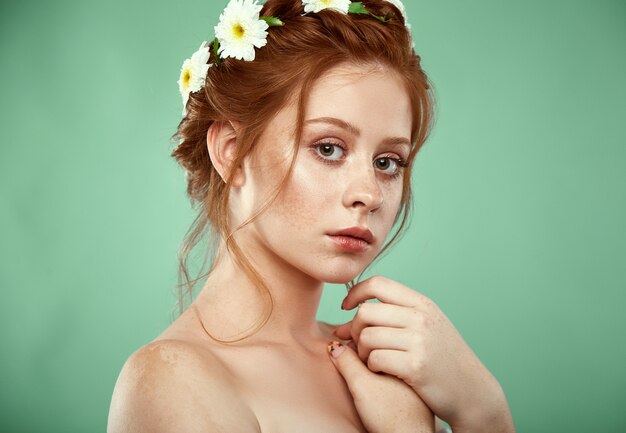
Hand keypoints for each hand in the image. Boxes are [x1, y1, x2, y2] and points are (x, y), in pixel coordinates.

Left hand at [334, 276, 515, 432]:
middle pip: (366, 312)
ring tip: (370, 359)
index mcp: (422, 304)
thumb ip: (396, 313)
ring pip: (366, 337)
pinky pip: (375, 359)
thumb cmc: (443, 359)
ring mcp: (419, 341)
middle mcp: (421, 318)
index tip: (347, 307)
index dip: (355, 293)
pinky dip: (371, 366)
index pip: (378, 284)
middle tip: (357, 343)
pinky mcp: (415, 366)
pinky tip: (381, 370)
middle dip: (353, 328)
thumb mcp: (428, 325)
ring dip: (361, 351)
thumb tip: (351, 309)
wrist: (472, 391)